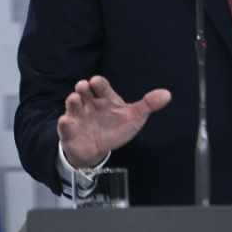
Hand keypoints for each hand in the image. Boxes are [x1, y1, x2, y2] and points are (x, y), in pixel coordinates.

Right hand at [56, 75, 171, 168]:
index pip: (100, 85)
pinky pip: (65, 126)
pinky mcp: (70, 131)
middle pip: (84, 91)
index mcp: (104, 97)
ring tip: (74, 99)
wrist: (98, 149)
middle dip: (82, 88)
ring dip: (72, 101)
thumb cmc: (115, 127)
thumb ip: (148, 104)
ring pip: (72, 105)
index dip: (98, 83)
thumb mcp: (133, 117)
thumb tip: (168, 94)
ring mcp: (78, 116)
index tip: (96, 83)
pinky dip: (64, 124)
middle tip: (84, 87)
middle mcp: (89, 103)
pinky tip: (66, 121)